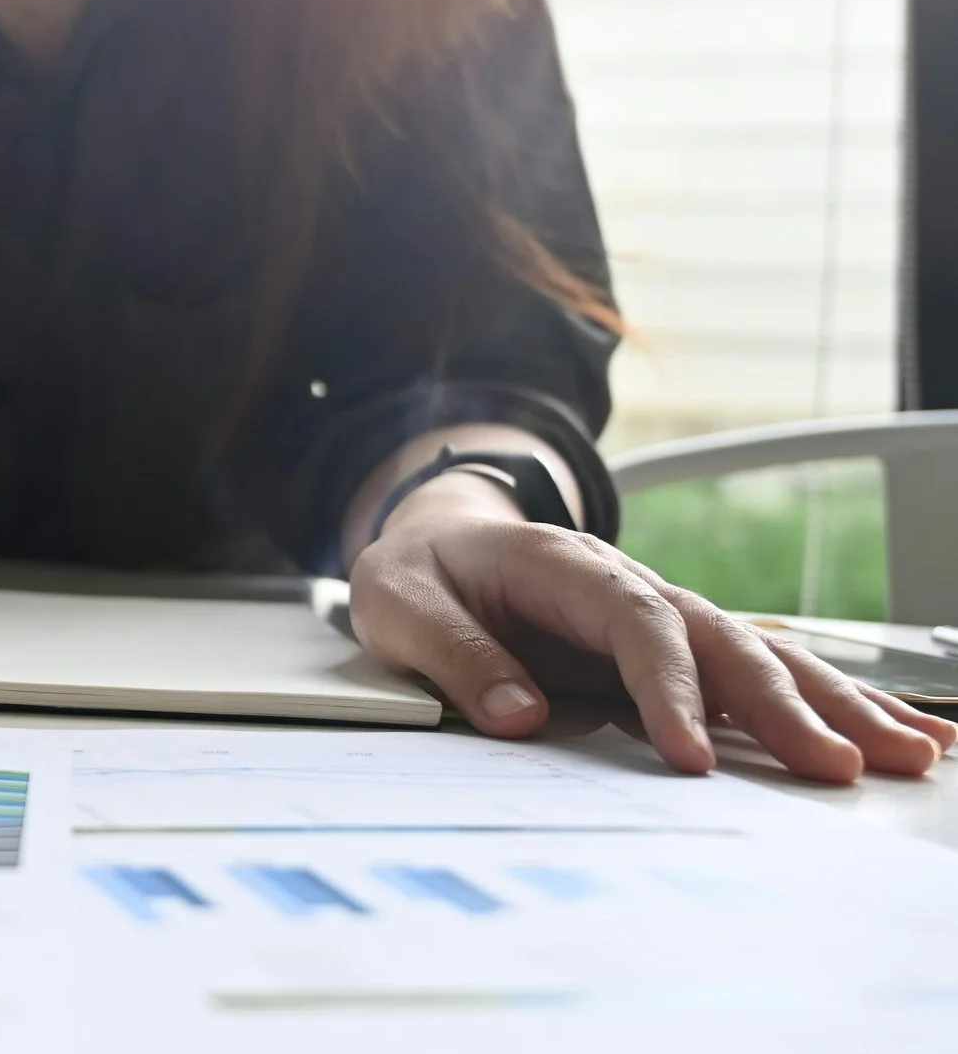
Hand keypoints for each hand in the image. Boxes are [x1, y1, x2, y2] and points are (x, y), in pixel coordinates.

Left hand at [351, 480, 957, 782]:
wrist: (431, 537)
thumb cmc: (419, 572)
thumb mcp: (400, 605)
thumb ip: (456, 656)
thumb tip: (518, 717)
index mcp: (562, 567)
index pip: (634, 625)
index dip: (669, 690)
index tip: (692, 760)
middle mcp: (629, 585)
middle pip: (721, 641)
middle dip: (783, 706)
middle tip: (838, 770)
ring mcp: (660, 614)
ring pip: (759, 654)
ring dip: (833, 703)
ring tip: (911, 753)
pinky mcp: (673, 647)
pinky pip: (757, 671)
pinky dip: (827, 700)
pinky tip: (891, 732)